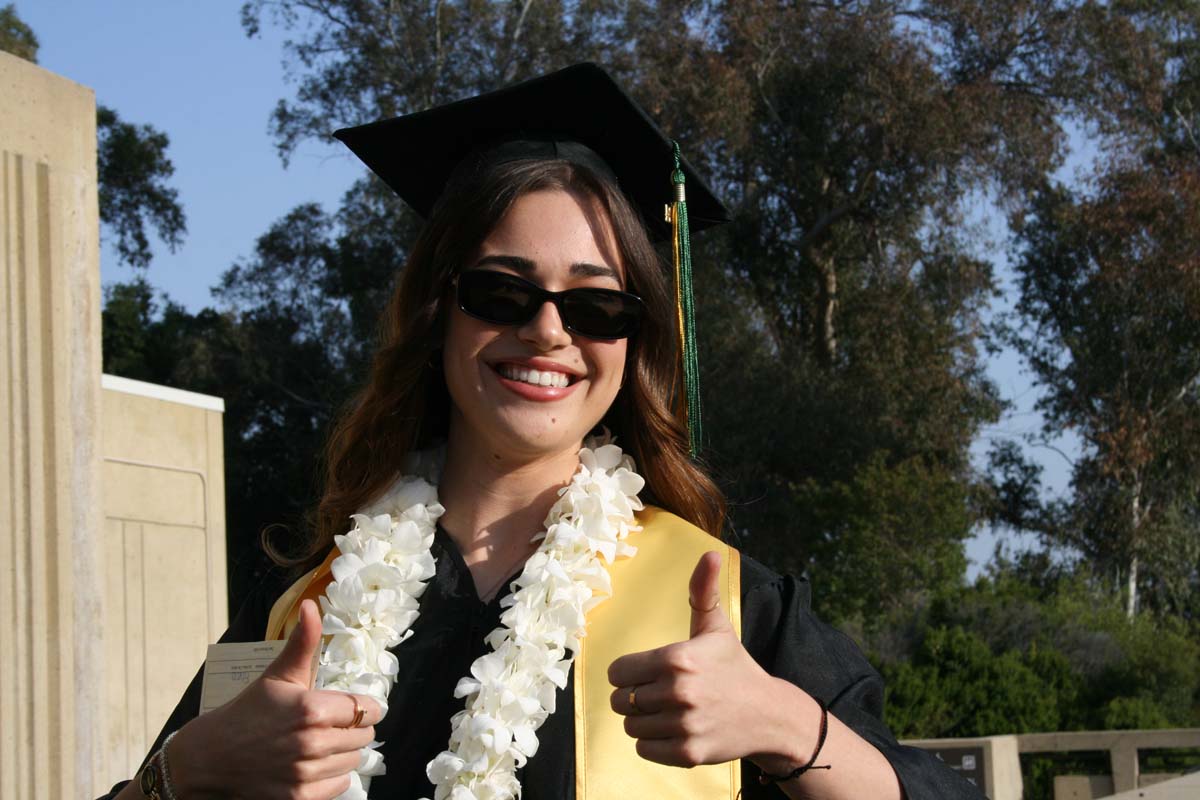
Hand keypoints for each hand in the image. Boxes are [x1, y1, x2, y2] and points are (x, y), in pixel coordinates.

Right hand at [168, 600, 382, 799]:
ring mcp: (305, 774)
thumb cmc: (247, 713)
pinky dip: (332, 777)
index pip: (367, 709)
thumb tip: (311, 606)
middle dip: (352, 728)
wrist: (209, 759)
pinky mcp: (299, 798)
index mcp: (311, 709)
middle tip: (330, 724)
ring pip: (354, 762)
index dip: (362, 706)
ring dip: (343, 753)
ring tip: (320, 743)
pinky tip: (313, 764)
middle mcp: (312, 743)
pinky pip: (339, 786)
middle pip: (363, 736)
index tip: (352, 707)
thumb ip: (303, 642)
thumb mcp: (277, 675)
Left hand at [607, 551, 795, 767]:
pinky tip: (674, 729)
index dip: (628, 673)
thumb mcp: (716, 627)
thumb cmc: (734, 666)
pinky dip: (653, 743)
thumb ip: (702, 590)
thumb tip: (709, 553)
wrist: (768, 714)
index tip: (647, 673)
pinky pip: (644, 750)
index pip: (617, 672)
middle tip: (659, 693)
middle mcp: (678, 692)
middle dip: (634, 697)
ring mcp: (683, 725)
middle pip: (621, 701)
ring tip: (668, 711)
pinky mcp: (688, 753)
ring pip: (631, 727)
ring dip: (643, 721)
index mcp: (677, 658)